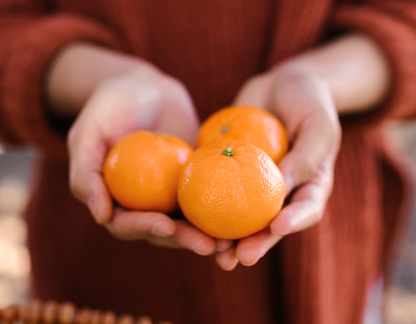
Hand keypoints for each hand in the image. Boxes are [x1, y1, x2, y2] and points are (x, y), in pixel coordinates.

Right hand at [49, 44, 215, 254]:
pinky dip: (223, 206)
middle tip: (208, 246)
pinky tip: (241, 213)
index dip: (144, 228)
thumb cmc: (110, 106)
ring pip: (188, 219)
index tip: (166, 225)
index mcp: (115, 199)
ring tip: (228, 240)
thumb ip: (86, 172)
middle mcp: (143, 201)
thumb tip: (100, 216)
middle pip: (163, 229)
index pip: (126, 223)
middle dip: (184, 240)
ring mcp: (170, 192)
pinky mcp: (193, 179)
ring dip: (206, 233)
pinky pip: (209, 193)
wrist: (146, 87)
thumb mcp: (88, 131)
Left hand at [215, 67, 340, 269]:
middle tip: (239, 257)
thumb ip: (307, 154)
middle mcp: (282, 191)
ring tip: (214, 251)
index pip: (306, 209)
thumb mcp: (317, 122)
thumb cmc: (308, 101)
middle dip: (255, 243)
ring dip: (228, 237)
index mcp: (310, 184)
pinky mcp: (230, 172)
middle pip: (270, 224)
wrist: (280, 86)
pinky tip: (191, 217)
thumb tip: (282, 185)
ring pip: (241, 216)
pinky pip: (218, 188)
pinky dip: (206, 205)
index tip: (277, 227)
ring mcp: (254, 183)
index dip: (294, 222)